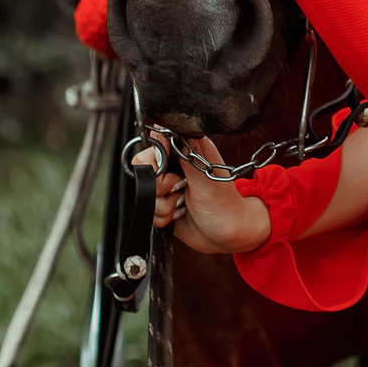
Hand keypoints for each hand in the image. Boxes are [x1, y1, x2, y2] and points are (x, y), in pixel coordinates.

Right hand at [133, 133, 271, 255]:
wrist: (225, 235)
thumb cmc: (225, 206)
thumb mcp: (206, 181)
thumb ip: (187, 157)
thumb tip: (173, 131)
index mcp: (189, 149)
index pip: (156, 141)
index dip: (157, 157)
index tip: (171, 170)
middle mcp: (175, 164)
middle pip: (143, 167)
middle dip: (160, 186)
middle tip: (181, 189)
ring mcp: (166, 184)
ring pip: (144, 191)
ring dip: (164, 205)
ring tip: (183, 205)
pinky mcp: (161, 202)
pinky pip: (146, 208)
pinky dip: (161, 217)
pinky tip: (179, 214)